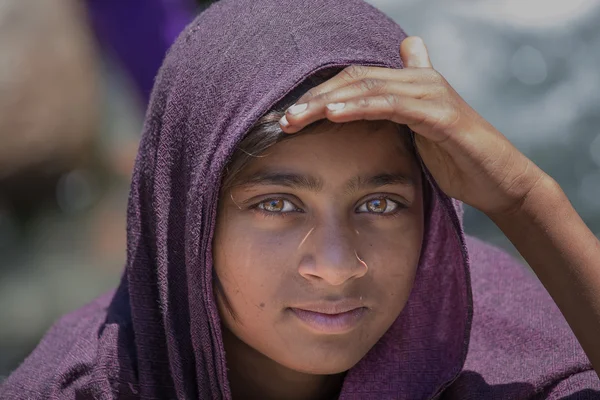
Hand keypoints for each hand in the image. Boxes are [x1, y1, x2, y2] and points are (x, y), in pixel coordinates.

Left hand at [279, 36, 547, 215]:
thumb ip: (397, 114)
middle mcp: (419, 81)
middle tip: (284, 118)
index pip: (354, 79)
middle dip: (314, 98)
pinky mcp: (440, 115)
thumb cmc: (456, 160)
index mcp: (410, 84)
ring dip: (327, 102)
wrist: (497, 180)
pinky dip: (360, 106)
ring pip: (367, 88)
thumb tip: (375, 109)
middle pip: (354, 79)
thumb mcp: (419, 135)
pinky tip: (333, 113)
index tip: (290, 116)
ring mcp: (431, 94)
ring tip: (296, 118)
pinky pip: (392, 104)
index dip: (320, 94)